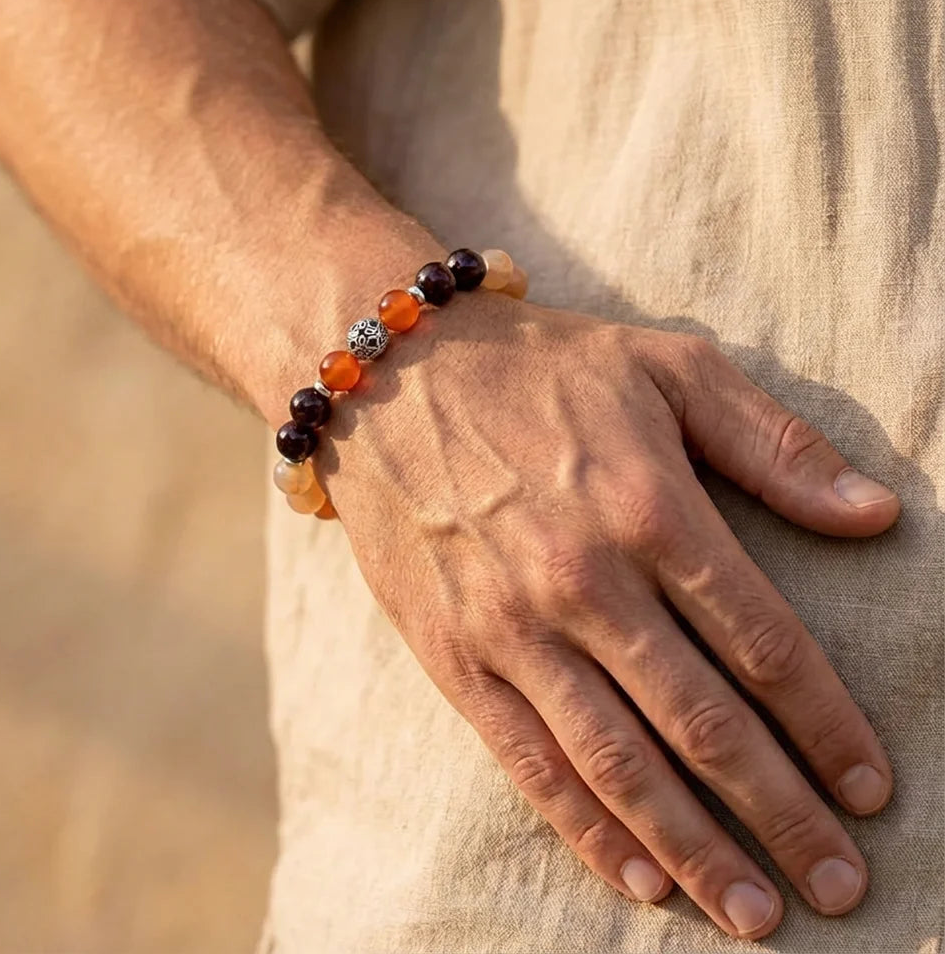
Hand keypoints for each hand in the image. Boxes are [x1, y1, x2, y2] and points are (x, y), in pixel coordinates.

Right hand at [322, 290, 897, 939]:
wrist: (390, 376)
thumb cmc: (538, 368)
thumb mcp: (668, 368)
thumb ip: (774, 444)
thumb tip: (876, 515)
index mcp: (650, 507)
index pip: (762, 642)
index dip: (827, 723)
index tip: (872, 789)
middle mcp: (584, 579)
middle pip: (702, 721)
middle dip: (781, 811)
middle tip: (840, 887)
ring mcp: (511, 625)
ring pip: (618, 761)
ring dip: (695, 846)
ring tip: (755, 915)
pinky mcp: (453, 652)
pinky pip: (526, 758)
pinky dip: (587, 826)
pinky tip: (639, 879)